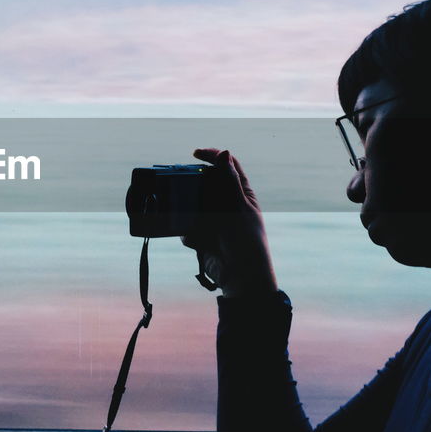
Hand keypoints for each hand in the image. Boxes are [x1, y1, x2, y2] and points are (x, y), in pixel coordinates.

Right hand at [180, 148, 277, 298]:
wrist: (240, 278)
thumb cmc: (247, 241)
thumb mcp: (238, 208)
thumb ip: (229, 181)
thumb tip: (225, 153)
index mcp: (241, 193)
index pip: (227, 166)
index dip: (212, 156)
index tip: (195, 153)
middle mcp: (227, 203)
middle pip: (205, 184)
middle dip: (194, 187)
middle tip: (183, 186)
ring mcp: (214, 220)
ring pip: (193, 206)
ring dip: (190, 213)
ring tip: (196, 222)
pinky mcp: (203, 235)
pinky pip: (188, 227)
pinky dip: (190, 234)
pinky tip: (200, 243)